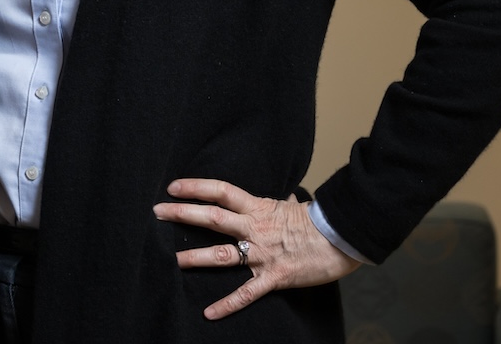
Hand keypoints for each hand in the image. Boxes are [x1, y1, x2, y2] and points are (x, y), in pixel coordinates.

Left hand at [153, 178, 360, 319]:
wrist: (342, 238)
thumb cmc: (319, 222)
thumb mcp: (294, 207)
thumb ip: (280, 205)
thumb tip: (284, 198)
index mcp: (258, 208)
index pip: (221, 191)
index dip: (196, 187)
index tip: (173, 187)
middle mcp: (255, 229)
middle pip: (213, 218)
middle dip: (183, 214)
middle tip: (158, 211)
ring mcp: (262, 254)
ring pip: (223, 254)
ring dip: (196, 257)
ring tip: (174, 259)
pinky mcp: (273, 277)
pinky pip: (246, 293)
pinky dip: (227, 304)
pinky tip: (209, 313)